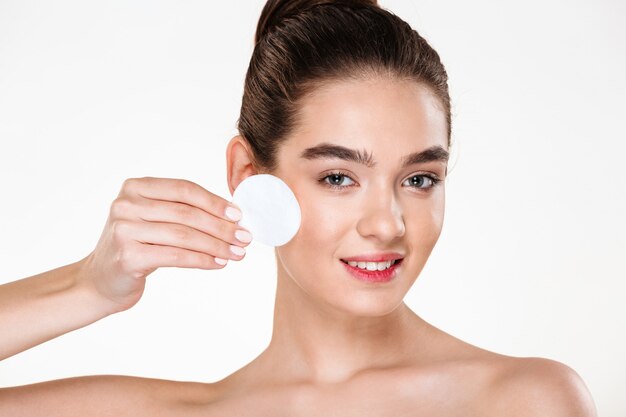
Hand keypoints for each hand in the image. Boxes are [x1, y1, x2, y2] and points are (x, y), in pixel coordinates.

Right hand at [79, 177, 250, 312]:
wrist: (99, 281)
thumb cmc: (136, 246)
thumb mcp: (154, 220)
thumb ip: (183, 211)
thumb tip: (233, 215)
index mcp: (135, 187)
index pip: (184, 189)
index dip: (214, 202)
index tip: (239, 215)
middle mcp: (126, 204)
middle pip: (186, 212)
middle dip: (221, 226)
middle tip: (245, 237)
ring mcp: (124, 229)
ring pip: (184, 235)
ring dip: (216, 245)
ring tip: (237, 253)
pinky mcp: (127, 256)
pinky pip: (176, 256)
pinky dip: (202, 260)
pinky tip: (219, 263)